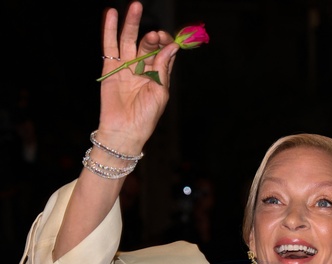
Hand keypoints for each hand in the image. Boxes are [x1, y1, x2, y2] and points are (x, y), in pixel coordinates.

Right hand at [97, 1, 178, 155]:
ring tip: (136, 7)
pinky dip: (110, 30)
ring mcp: (125, 68)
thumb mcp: (160, 93)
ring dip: (132, 24)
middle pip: (147, 45)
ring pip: (129, 41)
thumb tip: (171, 46)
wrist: (125, 133)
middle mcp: (141, 69)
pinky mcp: (110, 69)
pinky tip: (112, 14)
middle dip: (151, 38)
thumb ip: (163, 68)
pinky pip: (110, 46)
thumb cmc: (145, 118)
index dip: (165, 43)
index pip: (162, 52)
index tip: (166, 41)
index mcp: (157, 75)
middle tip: (154, 35)